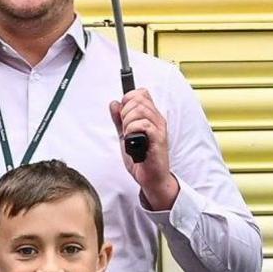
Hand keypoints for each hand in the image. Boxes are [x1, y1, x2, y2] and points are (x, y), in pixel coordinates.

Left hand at [112, 88, 177, 208]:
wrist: (152, 178)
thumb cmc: (142, 159)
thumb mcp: (125, 136)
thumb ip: (119, 120)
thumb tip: (114, 104)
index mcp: (151, 117)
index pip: (141, 93)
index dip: (128, 99)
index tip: (122, 114)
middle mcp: (157, 119)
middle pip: (138, 99)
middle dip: (125, 111)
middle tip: (124, 127)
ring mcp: (158, 128)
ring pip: (140, 110)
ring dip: (128, 121)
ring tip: (128, 135)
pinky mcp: (158, 139)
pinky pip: (144, 124)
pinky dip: (132, 130)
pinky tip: (131, 140)